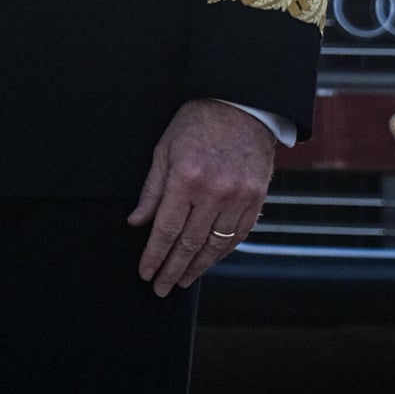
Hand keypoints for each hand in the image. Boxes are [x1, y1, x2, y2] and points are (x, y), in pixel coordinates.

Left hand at [129, 98, 275, 293]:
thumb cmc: (198, 122)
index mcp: (186, 178)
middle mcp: (214, 191)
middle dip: (172, 270)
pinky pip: (239, 234)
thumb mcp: (165, 149)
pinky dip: (222, 252)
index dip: (154, 256)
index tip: (146, 273)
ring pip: (215, 245)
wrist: (242, 105)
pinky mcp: (257, 197)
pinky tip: (208, 260)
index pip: (166, 230)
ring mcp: (239, 196)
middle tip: (161, 288)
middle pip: (189, 243)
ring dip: (197, 267)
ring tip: (182, 280)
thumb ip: (152, 189)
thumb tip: (138, 223)